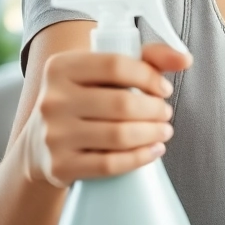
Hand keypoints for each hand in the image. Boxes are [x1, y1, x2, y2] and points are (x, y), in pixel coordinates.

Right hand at [20, 42, 191, 188]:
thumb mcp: (101, 72)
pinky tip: (153, 151)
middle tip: (166, 113)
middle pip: (121, 103)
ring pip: (119, 135)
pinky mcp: (60, 166)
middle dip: (155, 109)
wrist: (39, 145)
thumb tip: (184, 59)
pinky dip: (139, 158)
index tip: (164, 89)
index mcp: (59, 67)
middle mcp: (52, 100)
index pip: (115, 65)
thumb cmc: (82, 100)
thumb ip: (146, 57)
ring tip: (164, 131)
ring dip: (152, 133)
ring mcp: (54, 135)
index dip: (148, 76)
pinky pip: (109, 164)